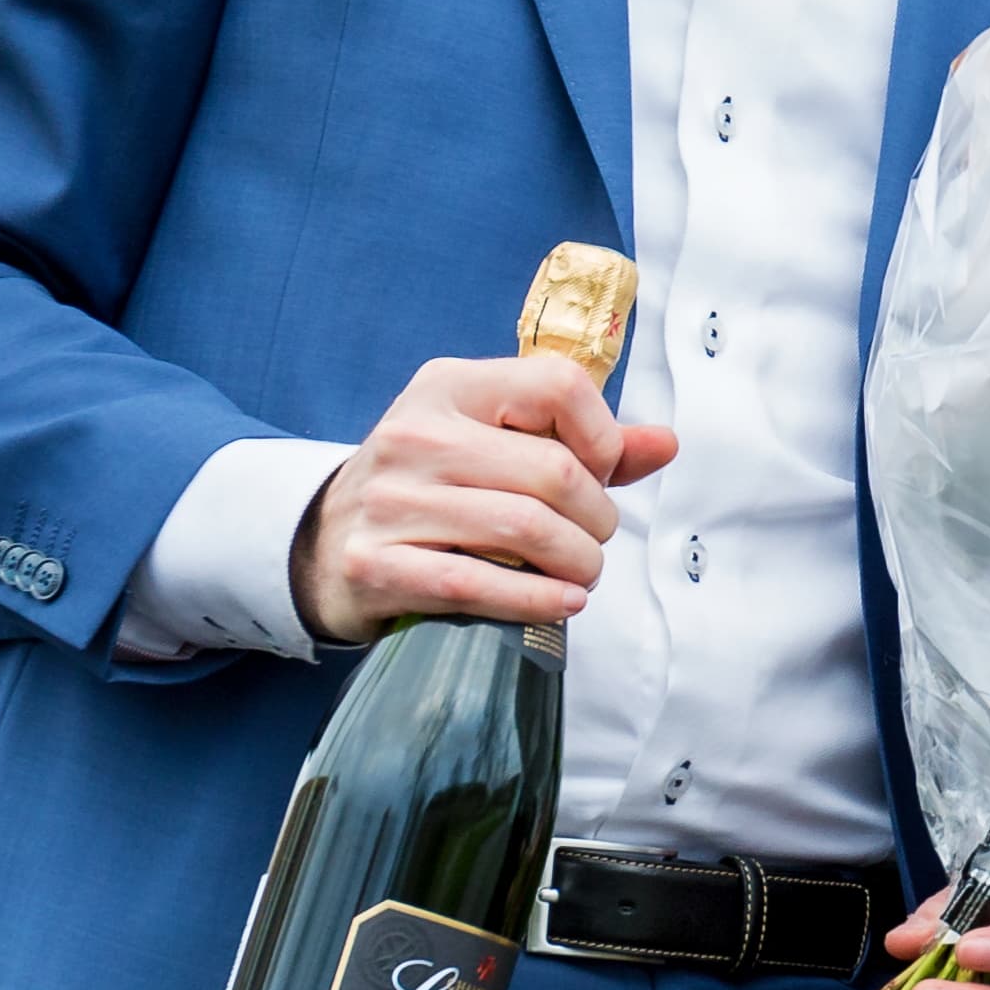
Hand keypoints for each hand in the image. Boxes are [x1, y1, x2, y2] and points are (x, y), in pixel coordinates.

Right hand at [290, 353, 677, 645]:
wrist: (324, 541)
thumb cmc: (434, 486)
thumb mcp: (496, 441)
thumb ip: (583, 441)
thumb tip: (665, 443)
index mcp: (449, 387)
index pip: (560, 386)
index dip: (603, 437)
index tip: (603, 473)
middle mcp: (414, 435)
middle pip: (553, 473)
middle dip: (597, 518)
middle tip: (594, 539)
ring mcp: (389, 501)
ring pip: (526, 529)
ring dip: (577, 563)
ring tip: (581, 572)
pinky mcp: (374, 564)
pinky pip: (477, 584)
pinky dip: (537, 600)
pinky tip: (562, 602)